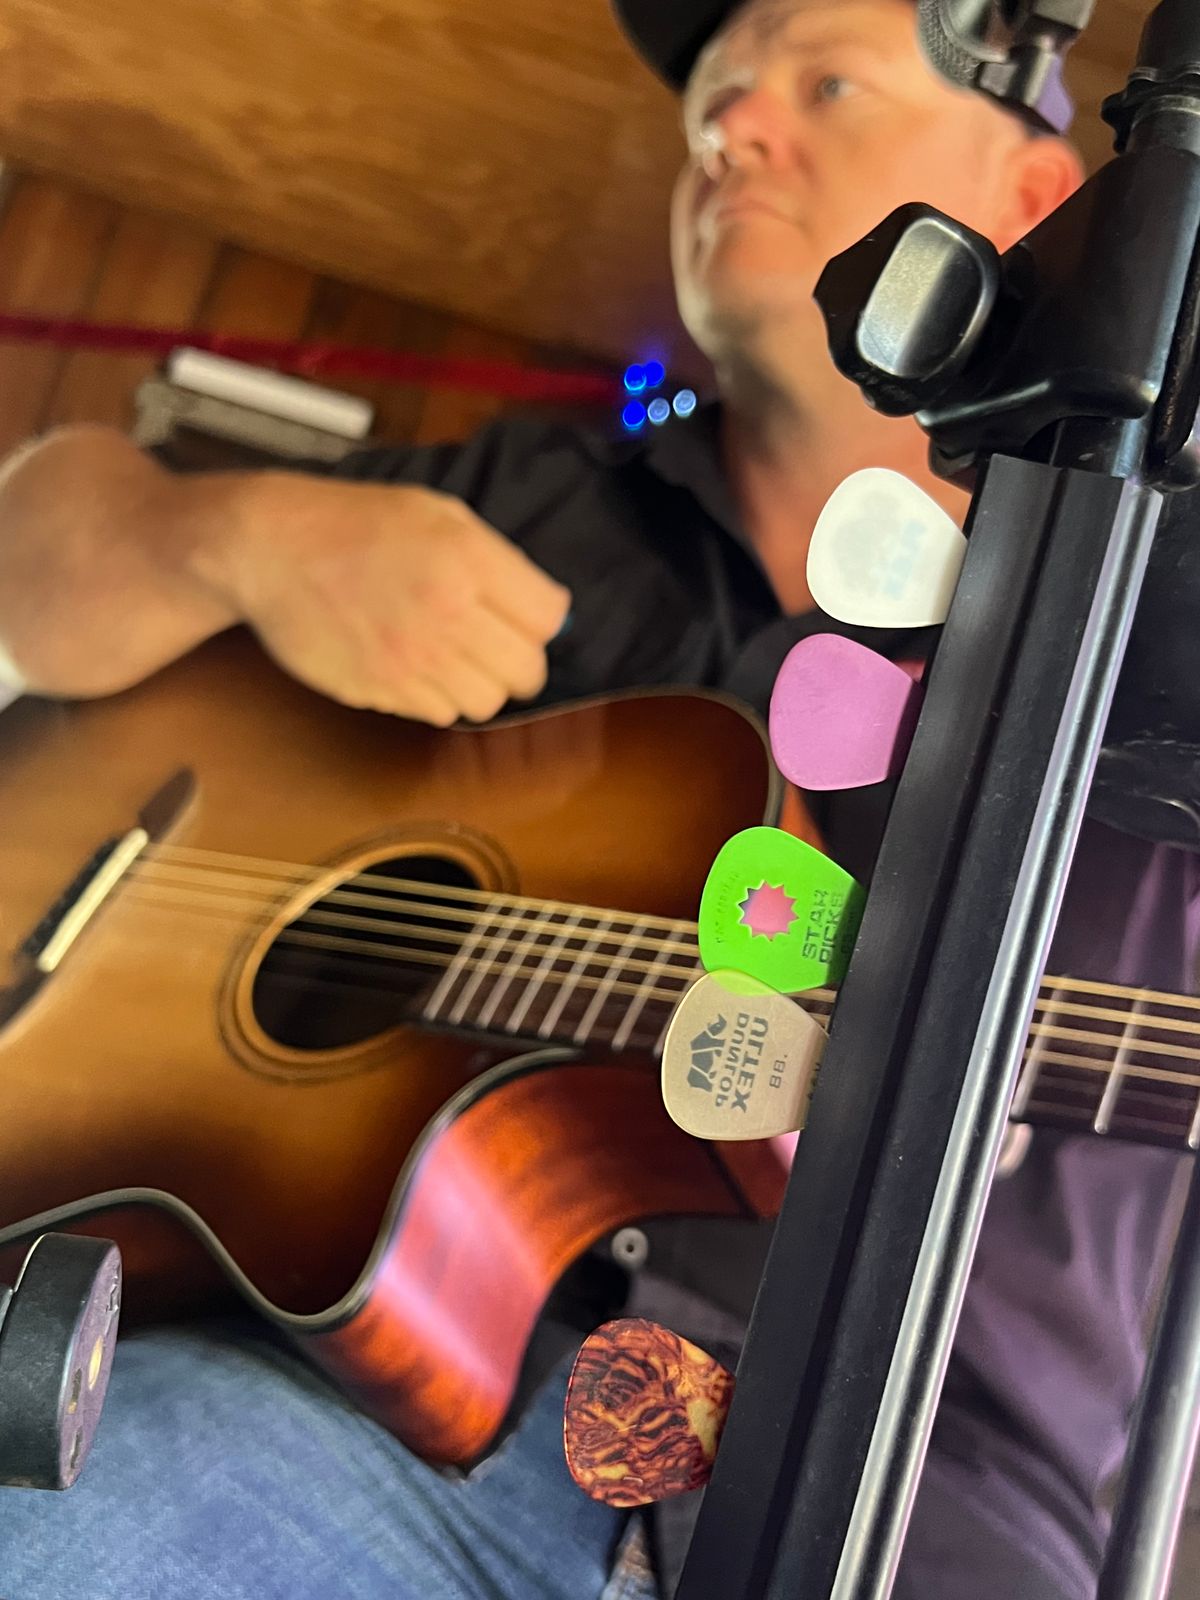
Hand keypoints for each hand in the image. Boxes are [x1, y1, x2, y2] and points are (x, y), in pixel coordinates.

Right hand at [191, 473, 571, 726]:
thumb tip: (549, 616)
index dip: (541, 619)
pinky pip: (438, 713)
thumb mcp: (436, 514)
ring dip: (478, 683)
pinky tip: (412, 663)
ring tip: (450, 654)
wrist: (269, 548)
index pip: (548, 618)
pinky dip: (436, 696)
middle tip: (495, 645)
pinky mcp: (380, 690)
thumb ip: (497, 562)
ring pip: (485, 702)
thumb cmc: (356, 523)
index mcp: (467, 560)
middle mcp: (446, 613)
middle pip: (527, 671)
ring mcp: (411, 659)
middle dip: (520, 661)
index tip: (522, 614)